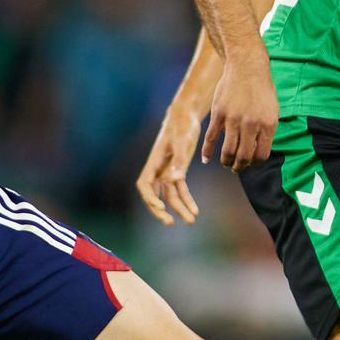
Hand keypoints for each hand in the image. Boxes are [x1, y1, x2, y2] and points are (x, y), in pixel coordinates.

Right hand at [136, 105, 204, 225]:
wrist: (187, 116)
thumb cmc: (182, 126)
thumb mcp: (182, 141)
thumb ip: (179, 161)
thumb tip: (174, 180)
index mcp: (154, 162)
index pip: (144, 185)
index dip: (149, 198)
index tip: (160, 207)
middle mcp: (158, 169)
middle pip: (155, 195)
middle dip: (161, 210)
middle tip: (170, 223)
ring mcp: (167, 171)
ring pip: (170, 195)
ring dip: (179, 209)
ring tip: (191, 221)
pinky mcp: (178, 171)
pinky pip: (180, 190)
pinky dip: (187, 200)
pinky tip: (194, 210)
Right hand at [202, 52, 278, 171]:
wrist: (247, 66)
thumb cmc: (261, 88)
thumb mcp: (273, 109)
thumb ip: (267, 130)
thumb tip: (258, 150)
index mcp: (268, 125)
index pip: (261, 155)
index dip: (255, 163)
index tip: (251, 163)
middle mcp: (251, 124)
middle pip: (244, 157)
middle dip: (240, 167)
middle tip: (237, 168)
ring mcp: (234, 120)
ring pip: (228, 151)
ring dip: (226, 162)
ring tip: (226, 163)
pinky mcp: (219, 114)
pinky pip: (211, 138)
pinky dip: (207, 151)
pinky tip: (206, 159)